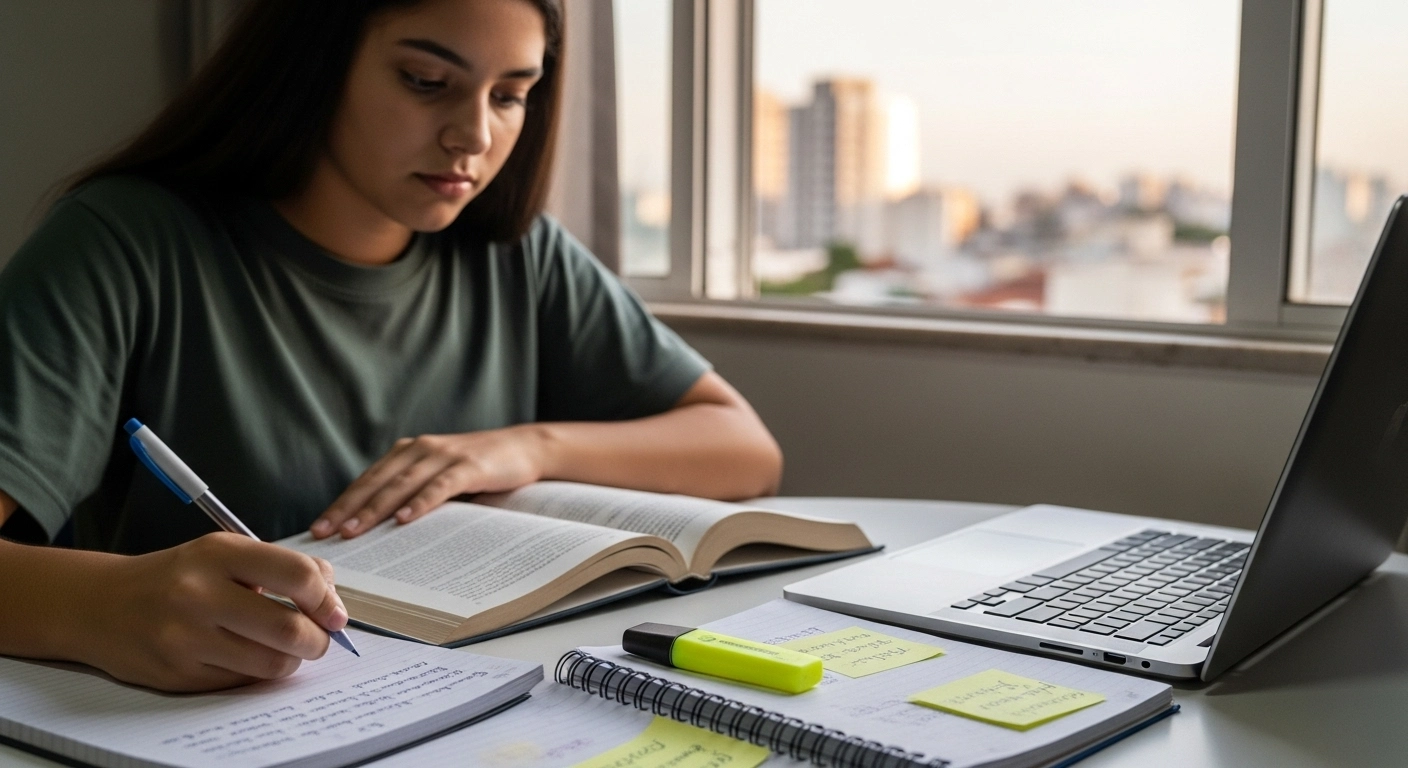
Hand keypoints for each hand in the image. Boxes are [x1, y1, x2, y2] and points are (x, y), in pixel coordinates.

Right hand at [83, 533, 347, 691]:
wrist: (101, 605)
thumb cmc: (177, 576)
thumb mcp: (223, 553)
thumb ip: (279, 567)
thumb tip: (331, 596)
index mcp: (219, 553)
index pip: (297, 574)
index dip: (326, 599)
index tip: (334, 612)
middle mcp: (200, 593)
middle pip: (288, 628)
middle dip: (317, 640)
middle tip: (319, 639)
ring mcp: (186, 637)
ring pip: (270, 663)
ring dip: (291, 661)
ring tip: (286, 650)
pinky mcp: (177, 674)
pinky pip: (241, 681)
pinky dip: (257, 673)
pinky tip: (248, 657)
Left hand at [311, 426, 546, 538]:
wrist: (523, 448)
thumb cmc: (478, 469)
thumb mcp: (438, 477)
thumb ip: (412, 492)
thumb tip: (378, 528)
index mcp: (408, 453)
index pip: (367, 480)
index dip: (341, 503)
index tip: (318, 528)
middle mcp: (420, 449)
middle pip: (376, 482)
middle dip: (348, 508)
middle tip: (326, 533)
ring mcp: (444, 456)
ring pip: (401, 484)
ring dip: (375, 508)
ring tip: (355, 530)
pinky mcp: (468, 466)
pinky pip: (439, 486)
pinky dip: (420, 503)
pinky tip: (404, 519)